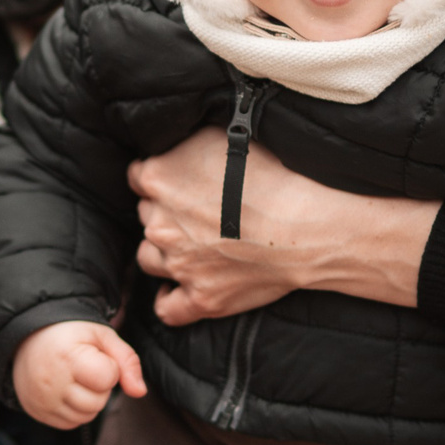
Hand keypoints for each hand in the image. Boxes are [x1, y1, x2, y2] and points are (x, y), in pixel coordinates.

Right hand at [12, 320, 146, 428]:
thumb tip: (140, 392)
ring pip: (86, 416)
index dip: (108, 367)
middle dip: (99, 386)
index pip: (107, 378)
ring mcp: (42, 400)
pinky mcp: (36, 412)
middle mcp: (51, 382)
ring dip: (88, 400)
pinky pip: (70, 423)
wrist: (29, 338)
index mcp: (67, 357)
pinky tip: (66, 390)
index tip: (94, 356)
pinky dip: (74, 410)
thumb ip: (127, 361)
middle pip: (97, 402)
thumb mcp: (102, 336)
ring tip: (75, 379)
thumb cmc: (70, 335)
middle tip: (84, 368)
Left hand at [130, 135, 439, 322]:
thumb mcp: (224, 135)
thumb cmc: (273, 175)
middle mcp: (159, 223)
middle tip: (197, 212)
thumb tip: (177, 143)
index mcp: (157, 178)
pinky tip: (177, 291)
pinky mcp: (201, 298)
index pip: (139, 177)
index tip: (178, 181)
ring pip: (149, 260)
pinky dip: (170, 301)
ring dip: (164, 253)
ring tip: (190, 247)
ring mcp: (178, 264)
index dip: (159, 178)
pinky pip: (169, 309)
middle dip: (166, 213)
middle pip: (146, 217)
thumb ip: (188, 143)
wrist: (305, 225)